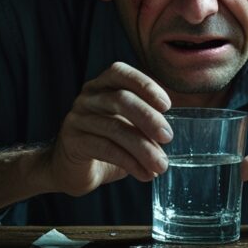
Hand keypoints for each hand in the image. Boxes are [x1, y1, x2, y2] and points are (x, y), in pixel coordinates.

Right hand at [46, 62, 172, 195]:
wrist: (73, 169)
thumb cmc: (108, 143)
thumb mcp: (129, 126)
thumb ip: (147, 121)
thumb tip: (175, 130)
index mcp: (103, 85)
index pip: (120, 72)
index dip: (145, 85)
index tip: (167, 105)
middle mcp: (88, 97)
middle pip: (120, 99)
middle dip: (148, 118)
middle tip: (168, 137)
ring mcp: (77, 118)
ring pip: (114, 128)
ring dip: (143, 148)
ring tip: (161, 165)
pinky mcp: (72, 141)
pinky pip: (105, 148)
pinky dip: (129, 162)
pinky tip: (145, 174)